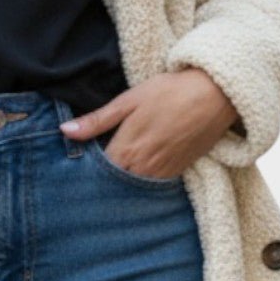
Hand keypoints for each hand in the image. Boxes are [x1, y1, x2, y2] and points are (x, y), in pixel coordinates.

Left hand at [58, 69, 240, 176]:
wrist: (214, 96)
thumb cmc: (169, 92)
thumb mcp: (128, 101)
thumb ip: (97, 120)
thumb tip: (65, 131)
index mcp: (126, 151)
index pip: (96, 172)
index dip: (85, 169)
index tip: (76, 163)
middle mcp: (143, 169)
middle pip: (114, 183)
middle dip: (102, 179)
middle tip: (91, 171)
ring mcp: (162, 174)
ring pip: (133, 187)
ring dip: (122, 182)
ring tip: (115, 169)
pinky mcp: (178, 173)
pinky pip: (153, 185)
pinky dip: (142, 180)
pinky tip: (139, 168)